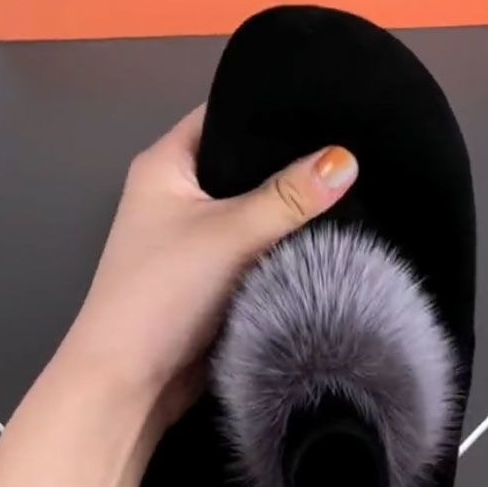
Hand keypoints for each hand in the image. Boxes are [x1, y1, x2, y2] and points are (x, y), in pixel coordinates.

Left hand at [60, 104, 357, 425]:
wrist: (131, 383)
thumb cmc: (164, 291)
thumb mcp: (228, 235)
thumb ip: (289, 197)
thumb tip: (346, 160)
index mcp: (165, 164)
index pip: (225, 114)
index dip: (274, 106)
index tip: (334, 103)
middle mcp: (178, 195)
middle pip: (245, 164)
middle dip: (293, 162)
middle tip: (355, 148)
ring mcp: (195, 239)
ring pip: (255, 211)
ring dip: (292, 210)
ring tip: (356, 185)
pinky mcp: (213, 277)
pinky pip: (257, 249)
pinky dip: (285, 246)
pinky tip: (331, 234)